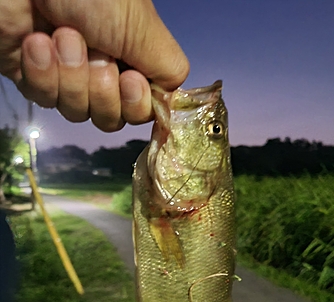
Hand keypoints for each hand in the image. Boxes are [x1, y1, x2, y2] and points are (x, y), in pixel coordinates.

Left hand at [0, 0, 188, 130]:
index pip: (143, 107)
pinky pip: (46, 99)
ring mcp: (68, 76)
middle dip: (101, 91)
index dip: (136, 104)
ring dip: (72, 77)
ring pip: (79, 112)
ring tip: (61, 36)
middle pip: (112, 118)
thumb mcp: (141, 26)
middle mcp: (103, 69)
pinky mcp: (35, 78)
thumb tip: (173, 99)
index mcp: (132, 56)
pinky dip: (43, 73)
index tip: (129, 81)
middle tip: (95, 53)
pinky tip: (36, 42)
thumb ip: (167, 66)